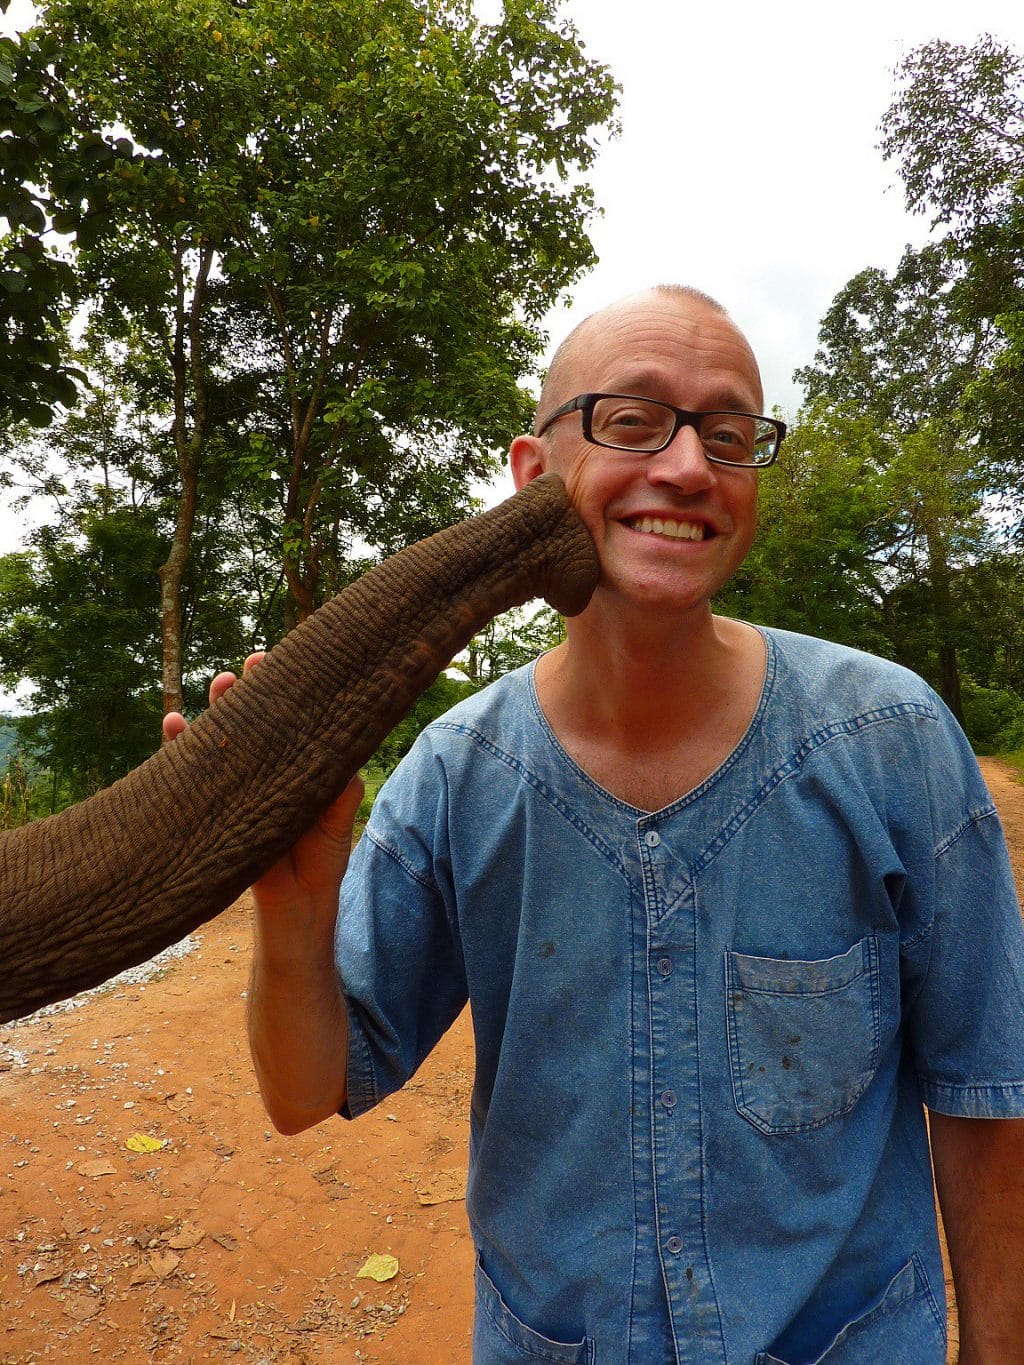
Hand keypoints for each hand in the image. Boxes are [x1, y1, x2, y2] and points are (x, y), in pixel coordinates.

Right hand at [162, 653, 363, 916]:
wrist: (293, 913)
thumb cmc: (320, 865)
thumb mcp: (336, 824)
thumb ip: (340, 791)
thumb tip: (348, 753)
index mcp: (300, 768)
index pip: (294, 721)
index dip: (293, 693)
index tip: (296, 663)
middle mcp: (269, 772)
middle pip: (257, 722)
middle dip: (254, 690)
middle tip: (255, 662)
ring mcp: (240, 787)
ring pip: (225, 739)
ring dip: (218, 709)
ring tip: (221, 682)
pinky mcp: (214, 808)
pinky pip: (193, 773)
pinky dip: (179, 748)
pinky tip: (174, 723)